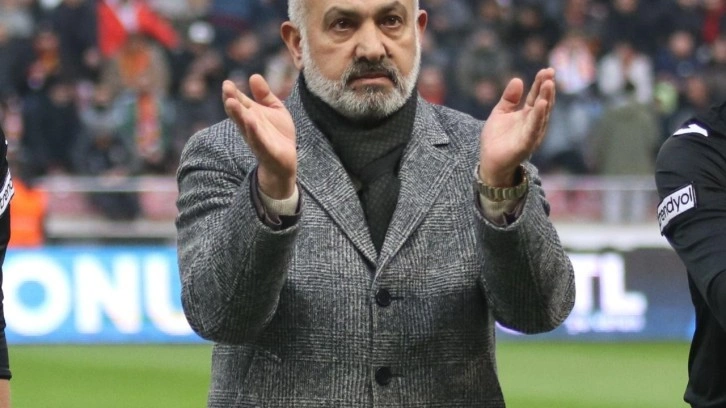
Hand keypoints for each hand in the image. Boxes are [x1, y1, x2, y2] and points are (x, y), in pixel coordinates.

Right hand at [223, 74, 296, 198]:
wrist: (285, 162)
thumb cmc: (277, 134)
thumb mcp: (274, 110)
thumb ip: (264, 94)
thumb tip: (253, 76)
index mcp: (250, 115)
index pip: (239, 103)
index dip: (233, 93)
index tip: (227, 83)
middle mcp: (250, 127)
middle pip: (238, 113)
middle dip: (232, 101)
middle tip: (226, 88)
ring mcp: (257, 139)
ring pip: (245, 126)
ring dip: (238, 115)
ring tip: (231, 102)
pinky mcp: (266, 151)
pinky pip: (258, 141)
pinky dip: (254, 132)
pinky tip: (251, 121)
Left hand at [478, 68, 555, 185]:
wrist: (490, 162)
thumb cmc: (496, 138)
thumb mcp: (500, 113)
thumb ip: (509, 98)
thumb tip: (517, 79)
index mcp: (527, 115)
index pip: (536, 96)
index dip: (541, 83)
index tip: (546, 70)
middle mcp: (533, 123)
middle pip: (542, 102)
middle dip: (546, 88)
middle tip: (550, 72)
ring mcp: (532, 134)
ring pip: (541, 114)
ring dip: (545, 99)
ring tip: (549, 84)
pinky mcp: (526, 144)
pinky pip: (534, 129)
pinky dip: (538, 117)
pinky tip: (541, 104)